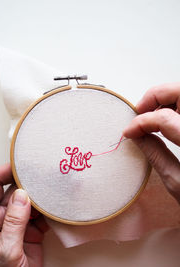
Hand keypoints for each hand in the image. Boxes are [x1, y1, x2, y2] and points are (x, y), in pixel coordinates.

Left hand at [0, 163, 48, 266]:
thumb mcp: (4, 253)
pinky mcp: (30, 231)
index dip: (6, 170)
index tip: (23, 165)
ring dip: (42, 197)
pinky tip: (57, 209)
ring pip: (30, 201)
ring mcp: (16, 223)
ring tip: (54, 191)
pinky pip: (41, 215)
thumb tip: (22, 195)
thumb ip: (12, 223)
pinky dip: (50, 211)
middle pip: (15, 189)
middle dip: (30, 183)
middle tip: (45, 176)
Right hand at [123, 83, 179, 203]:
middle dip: (155, 97)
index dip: (141, 122)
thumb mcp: (177, 183)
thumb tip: (137, 135)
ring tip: (151, 116)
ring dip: (165, 100)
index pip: (164, 118)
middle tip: (140, 111)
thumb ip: (156, 155)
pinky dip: (174, 107)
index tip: (129, 131)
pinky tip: (166, 119)